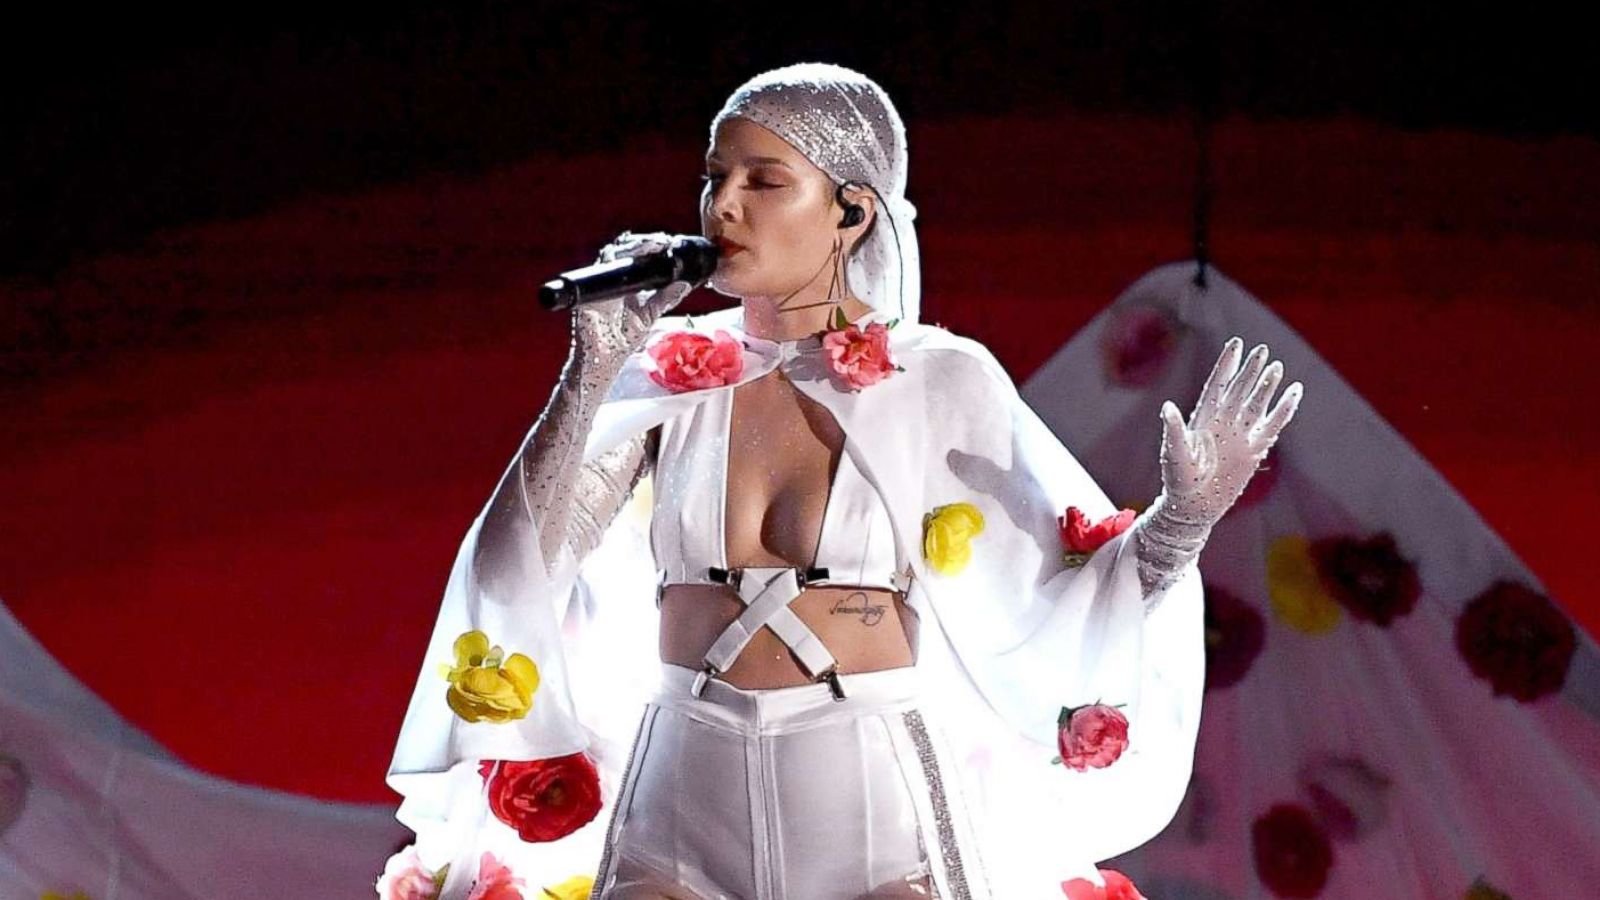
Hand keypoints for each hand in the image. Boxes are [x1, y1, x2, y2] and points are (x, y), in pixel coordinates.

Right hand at [571, 231, 695, 376]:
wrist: (603, 357)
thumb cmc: (621, 339)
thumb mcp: (649, 315)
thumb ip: (665, 299)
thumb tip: (685, 285)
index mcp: (627, 283)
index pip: (638, 256)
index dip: (653, 247)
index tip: (671, 244)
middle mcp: (614, 279)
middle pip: (627, 249)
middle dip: (647, 241)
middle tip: (666, 241)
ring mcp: (602, 281)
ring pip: (616, 251)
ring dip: (636, 245)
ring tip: (656, 244)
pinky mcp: (592, 287)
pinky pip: (603, 264)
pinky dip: (618, 256)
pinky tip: (634, 254)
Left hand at [1157, 337, 1302, 523]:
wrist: (1194, 507)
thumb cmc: (1178, 480)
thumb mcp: (1173, 455)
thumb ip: (1174, 431)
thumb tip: (1167, 407)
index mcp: (1202, 418)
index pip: (1217, 385)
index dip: (1226, 365)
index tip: (1236, 343)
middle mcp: (1223, 422)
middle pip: (1239, 390)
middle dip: (1250, 370)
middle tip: (1263, 350)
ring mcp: (1240, 435)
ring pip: (1257, 405)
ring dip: (1266, 387)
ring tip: (1277, 367)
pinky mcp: (1253, 451)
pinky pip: (1272, 427)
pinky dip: (1283, 411)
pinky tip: (1294, 393)